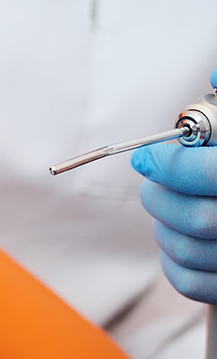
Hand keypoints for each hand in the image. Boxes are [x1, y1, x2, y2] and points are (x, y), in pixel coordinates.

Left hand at [133, 68, 216, 302]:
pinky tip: (177, 239)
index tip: (148, 157)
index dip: (172, 164)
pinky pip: (193, 284)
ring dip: (164, 227)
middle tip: (153, 181)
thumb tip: (215, 73)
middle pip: (198, 219)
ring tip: (167, 206)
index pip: (212, 175)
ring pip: (189, 251)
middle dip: (162, 197)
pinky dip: (174, 263)